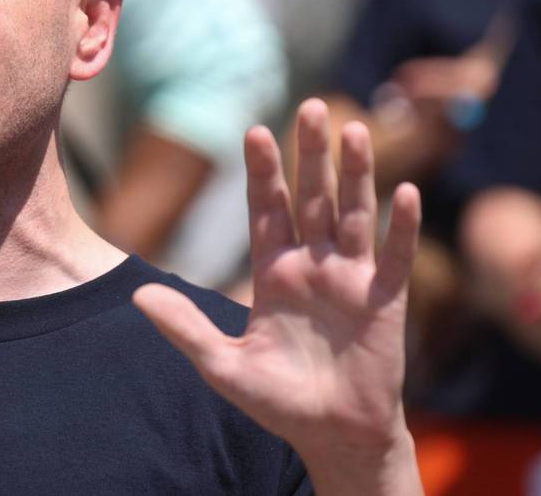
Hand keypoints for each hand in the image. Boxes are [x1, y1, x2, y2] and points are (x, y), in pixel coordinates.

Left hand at [134, 99, 421, 494]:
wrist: (330, 435)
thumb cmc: (277, 401)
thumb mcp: (221, 365)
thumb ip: (184, 328)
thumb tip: (136, 296)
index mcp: (272, 273)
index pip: (267, 209)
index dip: (263, 172)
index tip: (254, 131)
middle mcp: (312, 265)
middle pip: (312, 198)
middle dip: (310, 155)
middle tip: (310, 105)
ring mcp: (350, 279)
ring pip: (353, 215)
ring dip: (356, 174)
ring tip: (354, 130)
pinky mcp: (384, 301)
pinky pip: (395, 257)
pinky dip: (400, 227)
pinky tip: (404, 192)